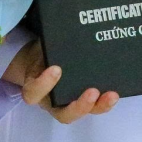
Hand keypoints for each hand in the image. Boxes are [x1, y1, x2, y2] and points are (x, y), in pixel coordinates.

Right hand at [4, 39, 118, 123]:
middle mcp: (51, 101)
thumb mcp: (36, 47)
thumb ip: (33, 42)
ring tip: (112, 95)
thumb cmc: (41, 51)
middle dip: (78, 106)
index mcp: (34, 88)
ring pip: (81, 112)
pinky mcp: (83, 99)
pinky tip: (116, 93)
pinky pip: (94, 106)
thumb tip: (25, 28)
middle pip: (62, 114)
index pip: (33, 93)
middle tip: (92, 92)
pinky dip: (105, 102)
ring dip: (97, 107)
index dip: (44, 85)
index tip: (56, 68)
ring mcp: (68, 102)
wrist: (47, 56)